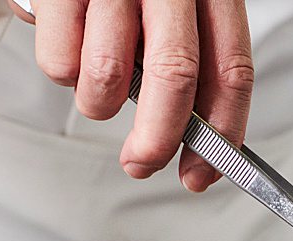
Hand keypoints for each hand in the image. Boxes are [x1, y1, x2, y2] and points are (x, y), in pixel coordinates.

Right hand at [9, 0, 252, 191]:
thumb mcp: (181, 10)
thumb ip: (193, 62)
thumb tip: (195, 140)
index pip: (232, 71)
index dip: (223, 131)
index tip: (202, 171)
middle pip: (176, 76)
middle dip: (158, 137)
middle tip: (142, 162)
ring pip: (108, 74)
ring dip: (101, 104)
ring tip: (99, 90)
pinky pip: (60, 61)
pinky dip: (64, 73)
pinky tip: (71, 49)